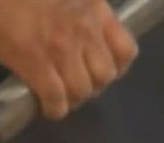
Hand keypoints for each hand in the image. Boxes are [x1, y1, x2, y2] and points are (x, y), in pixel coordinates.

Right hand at [0, 0, 137, 119]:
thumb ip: (86, 13)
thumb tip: (89, 36)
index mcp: (96, 12)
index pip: (126, 50)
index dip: (117, 67)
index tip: (101, 69)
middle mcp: (85, 32)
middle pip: (105, 76)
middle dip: (93, 86)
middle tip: (77, 86)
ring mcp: (61, 50)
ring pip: (82, 90)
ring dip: (73, 99)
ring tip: (61, 98)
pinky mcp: (37, 66)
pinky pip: (56, 98)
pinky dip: (55, 109)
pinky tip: (48, 108)